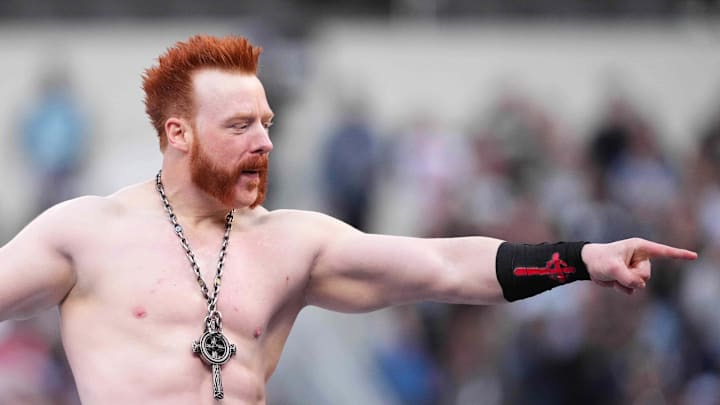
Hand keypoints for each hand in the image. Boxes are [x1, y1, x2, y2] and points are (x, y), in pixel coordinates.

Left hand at [581, 238, 697, 294]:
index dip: (679, 254)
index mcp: (640, 248)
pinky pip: (632, 290)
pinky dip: (622, 288)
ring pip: (640, 284)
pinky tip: (613, 281)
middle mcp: (641, 258)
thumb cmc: (600, 259)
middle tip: (617, 270)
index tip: (694, 256)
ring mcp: (636, 269)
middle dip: (631, 276)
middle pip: (646, 275)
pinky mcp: (631, 278)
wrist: (588, 265)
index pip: (663, 252)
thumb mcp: (612, 267)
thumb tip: (640, 286)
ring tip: (614, 274)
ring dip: (625, 283)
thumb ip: (628, 277)